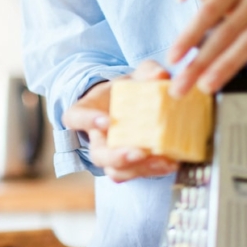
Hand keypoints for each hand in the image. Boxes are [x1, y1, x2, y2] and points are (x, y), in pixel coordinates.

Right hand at [62, 60, 178, 181]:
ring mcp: (112, 157)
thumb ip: (147, 72)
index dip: (87, 121)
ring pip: (116, 172)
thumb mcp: (136, 76)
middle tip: (137, 153)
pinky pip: (136, 174)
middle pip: (98, 155)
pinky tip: (171, 163)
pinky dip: (154, 171)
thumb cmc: (129, 90)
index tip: (106, 121)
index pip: (75, 118)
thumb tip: (160, 76)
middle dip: (116, 157)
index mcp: (88, 113)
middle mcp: (96, 139)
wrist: (135, 107)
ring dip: (139, 169)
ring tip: (163, 162)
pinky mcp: (131, 167)